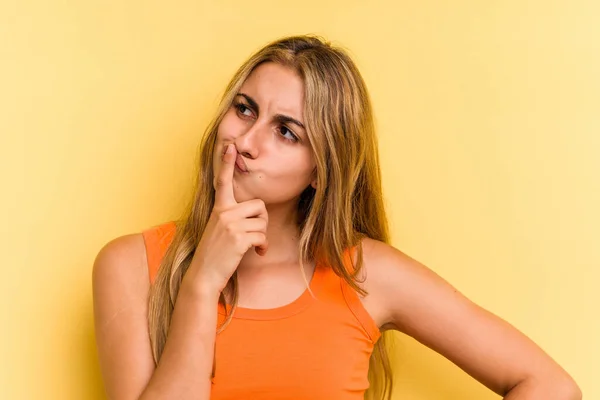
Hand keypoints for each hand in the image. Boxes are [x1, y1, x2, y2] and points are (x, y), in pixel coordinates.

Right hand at [186, 143, 268, 293]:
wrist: (204, 275)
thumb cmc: (215, 253)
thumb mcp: (219, 228)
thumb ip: (233, 216)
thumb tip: (257, 214)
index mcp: (219, 208)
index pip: (222, 181)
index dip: (226, 163)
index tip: (230, 146)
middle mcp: (224, 213)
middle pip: (259, 206)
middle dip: (262, 221)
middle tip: (254, 234)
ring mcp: (230, 225)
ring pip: (263, 223)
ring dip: (262, 236)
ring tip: (253, 245)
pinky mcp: (238, 238)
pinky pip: (262, 237)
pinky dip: (263, 247)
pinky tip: (258, 253)